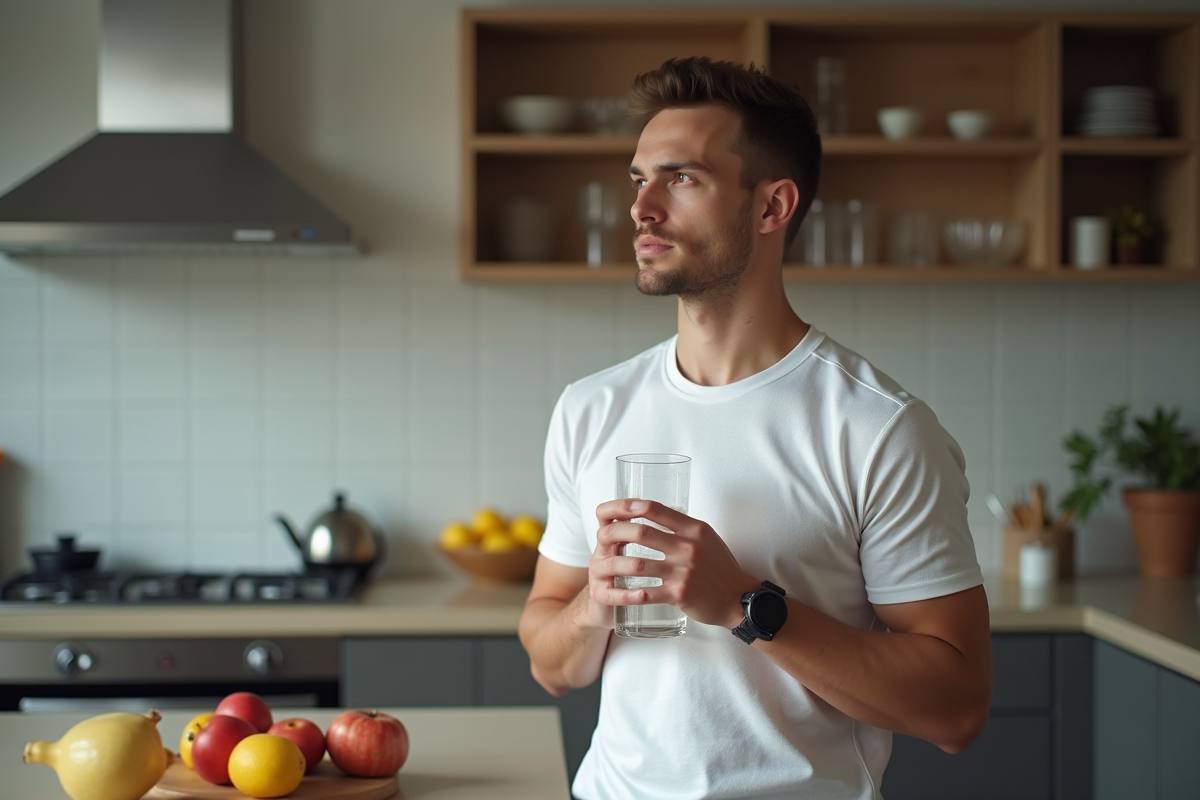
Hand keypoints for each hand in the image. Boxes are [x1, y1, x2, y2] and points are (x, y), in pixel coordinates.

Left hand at [591, 498, 759, 628]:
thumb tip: (656, 513)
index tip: (615, 509)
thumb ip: (683, 527)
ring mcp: (683, 571)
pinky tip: (617, 590)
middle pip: (641, 533)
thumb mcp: (707, 538)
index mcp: (694, 529)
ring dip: (615, 564)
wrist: (737, 598)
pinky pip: (645, 592)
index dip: (629, 506)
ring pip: (638, 563)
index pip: (656, 509)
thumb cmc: (720, 566)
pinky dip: (628, 592)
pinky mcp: (679, 594)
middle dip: (615, 532)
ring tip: (602, 563)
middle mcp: (688, 547)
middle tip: (602, 535)